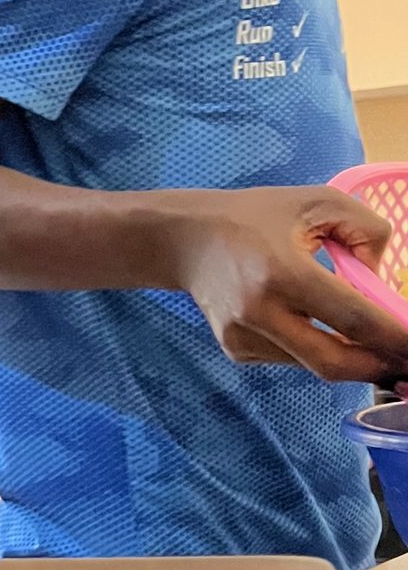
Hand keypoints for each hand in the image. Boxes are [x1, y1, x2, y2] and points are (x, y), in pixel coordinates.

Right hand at [172, 185, 407, 381]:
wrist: (183, 238)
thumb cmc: (252, 216)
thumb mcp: (313, 202)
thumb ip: (364, 230)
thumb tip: (382, 281)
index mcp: (282, 271)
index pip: (354, 319)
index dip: (397, 339)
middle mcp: (260, 311)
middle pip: (336, 363)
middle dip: (379, 366)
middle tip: (405, 362)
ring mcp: (244, 336)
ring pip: (314, 364)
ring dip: (344, 354)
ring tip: (352, 329)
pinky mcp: (236, 350)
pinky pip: (290, 359)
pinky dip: (311, 347)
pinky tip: (300, 319)